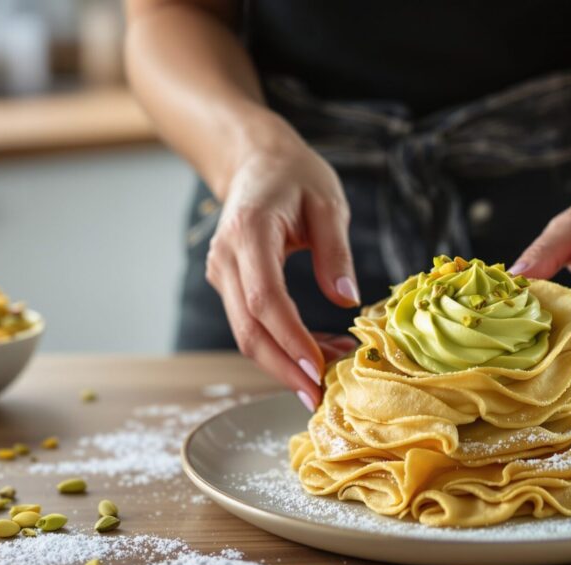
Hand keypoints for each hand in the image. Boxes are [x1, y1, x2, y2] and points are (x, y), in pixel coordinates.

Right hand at [205, 127, 359, 410]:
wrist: (254, 160)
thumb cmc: (295, 175)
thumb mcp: (328, 203)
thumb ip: (336, 251)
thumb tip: (347, 301)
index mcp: (249, 232)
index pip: (265, 298)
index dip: (290, 338)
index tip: (319, 368)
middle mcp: (226, 258)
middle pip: (248, 329)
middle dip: (284, 368)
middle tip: (320, 397)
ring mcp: (222, 274)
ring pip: (247, 333)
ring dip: (285, 361)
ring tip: (330, 375)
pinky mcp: (229, 284)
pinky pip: (252, 323)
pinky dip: (282, 344)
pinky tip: (318, 352)